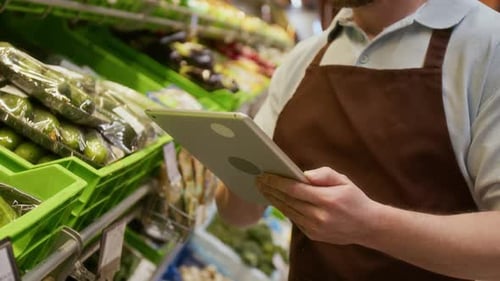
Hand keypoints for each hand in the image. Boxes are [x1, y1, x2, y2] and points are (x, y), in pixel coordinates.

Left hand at [256, 167, 382, 245]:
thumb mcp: (343, 181)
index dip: (277, 182)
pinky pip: (295, 220)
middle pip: (288, 201)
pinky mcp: (314, 235)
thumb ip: (323, 174)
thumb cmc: (354, 198)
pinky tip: (277, 200)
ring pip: (289, 211)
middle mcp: (320, 216)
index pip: (295, 189)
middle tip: (258, 180)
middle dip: (271, 190)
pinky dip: (285, 209)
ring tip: (263, 189)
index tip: (264, 175)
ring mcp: (316, 228)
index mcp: (328, 200)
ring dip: (274, 200)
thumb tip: (302, 174)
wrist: (368, 226)